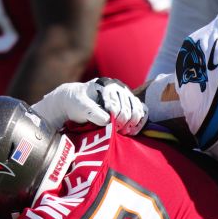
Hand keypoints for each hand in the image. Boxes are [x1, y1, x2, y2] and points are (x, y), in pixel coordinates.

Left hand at [31, 78, 147, 134]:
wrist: (75, 101)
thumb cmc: (76, 104)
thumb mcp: (80, 107)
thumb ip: (93, 112)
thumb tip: (108, 120)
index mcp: (106, 86)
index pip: (116, 106)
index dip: (114, 120)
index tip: (109, 128)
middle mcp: (118, 88)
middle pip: (128, 110)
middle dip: (122, 123)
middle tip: (115, 132)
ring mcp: (125, 94)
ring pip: (137, 110)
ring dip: (131, 124)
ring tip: (123, 132)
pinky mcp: (129, 102)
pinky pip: (141, 110)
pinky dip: (138, 122)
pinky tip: (132, 130)